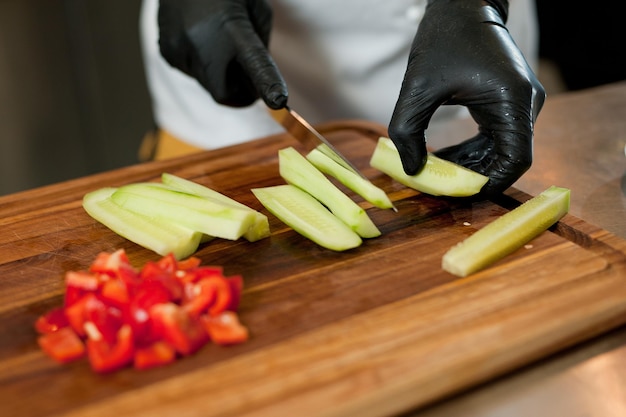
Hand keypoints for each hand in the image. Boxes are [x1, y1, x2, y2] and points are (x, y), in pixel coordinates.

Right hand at [158, 0, 287, 108]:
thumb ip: (260, 46)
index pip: (255, 64)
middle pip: (224, 93)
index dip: (267, 84)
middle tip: (245, 77)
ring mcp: (180, 49)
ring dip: (218, 76)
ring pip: (207, 85)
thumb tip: (256, 81)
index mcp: (233, 28)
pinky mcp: (167, 52)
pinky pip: (191, 73)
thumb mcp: (256, 7)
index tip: (278, 101)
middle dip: (236, 92)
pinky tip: (200, 39)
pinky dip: (201, 66)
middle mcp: (202, 42)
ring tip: (217, 42)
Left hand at [388, 0, 545, 196]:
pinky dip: (473, 151)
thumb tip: (411, 170)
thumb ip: (408, 131)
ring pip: (500, 150)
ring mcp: (520, 102)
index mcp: (512, 100)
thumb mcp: (417, 87)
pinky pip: (495, 136)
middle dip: (473, 177)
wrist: (461, 5)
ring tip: (436, 172)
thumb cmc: (442, 40)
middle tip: (439, 187)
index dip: (490, 184)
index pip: (516, 160)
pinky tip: (446, 156)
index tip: (459, 195)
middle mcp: (525, 103)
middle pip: (507, 158)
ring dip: (471, 165)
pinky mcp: (509, 100)